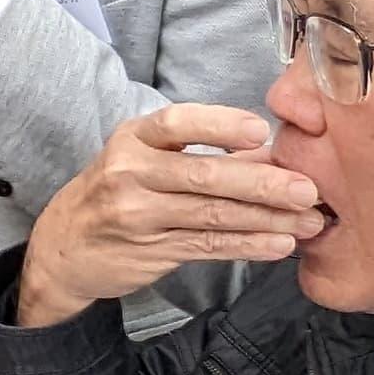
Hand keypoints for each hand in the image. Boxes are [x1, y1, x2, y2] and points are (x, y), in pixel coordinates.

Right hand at [13, 105, 324, 325]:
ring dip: (267, 219)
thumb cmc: (116, 192)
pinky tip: (279, 244)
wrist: (64, 247)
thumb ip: (203, 151)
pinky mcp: (150, 251)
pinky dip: (248, 246)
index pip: (178, 123)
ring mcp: (137, 216)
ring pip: (212, 215)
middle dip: (262, 183)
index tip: (261, 131)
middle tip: (308, 189)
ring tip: (309, 221)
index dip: (221, 126)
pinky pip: (208, 247)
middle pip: (204, 175)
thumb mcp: (144, 158)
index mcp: (133, 138)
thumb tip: (274, 151)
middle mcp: (130, 173)